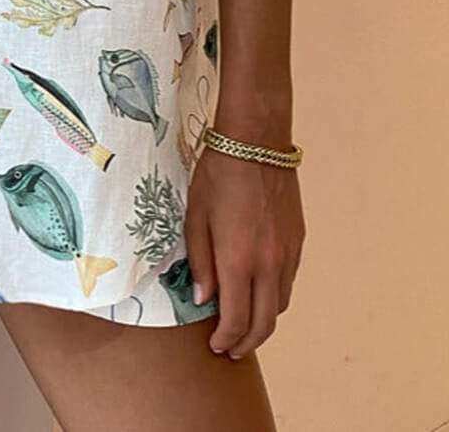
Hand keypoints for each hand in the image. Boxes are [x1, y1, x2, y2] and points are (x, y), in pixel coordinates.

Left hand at [184, 144, 304, 359]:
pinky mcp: (298, 241)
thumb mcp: (195, 217)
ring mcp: (288, 254)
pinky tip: (259, 290)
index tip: (215, 347)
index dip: (226, 340)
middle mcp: (269, 264)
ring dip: (263, 321)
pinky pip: (288, 281)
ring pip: (280, 304)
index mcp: (239, 261)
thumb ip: (200, 263)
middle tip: (231, 349)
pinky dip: (274, 296)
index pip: (237, 320)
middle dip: (247, 342)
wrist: (256, 143)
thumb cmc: (218, 175)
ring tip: (243, 323)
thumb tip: (204, 299)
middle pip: (265, 323)